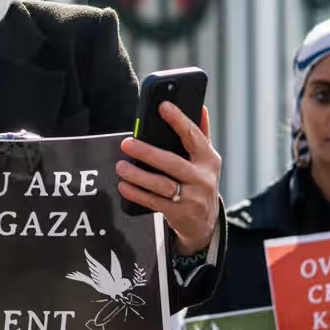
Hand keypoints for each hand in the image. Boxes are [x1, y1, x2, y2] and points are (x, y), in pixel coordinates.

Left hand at [116, 104, 221, 253]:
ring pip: (161, 184)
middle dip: (148, 152)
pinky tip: (124, 186)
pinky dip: (137, 194)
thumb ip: (201, 133)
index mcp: (208, 159)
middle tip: (127, 143)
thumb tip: (200, 106)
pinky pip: (154, 202)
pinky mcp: (179, 213)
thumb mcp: (206, 160)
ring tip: (121, 166)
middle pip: (173, 162)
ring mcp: (192, 197)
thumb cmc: (200, 183)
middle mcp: (202, 178)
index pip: (193, 135)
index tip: (163, 106)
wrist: (205, 223)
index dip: (178, 120)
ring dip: (138, 176)